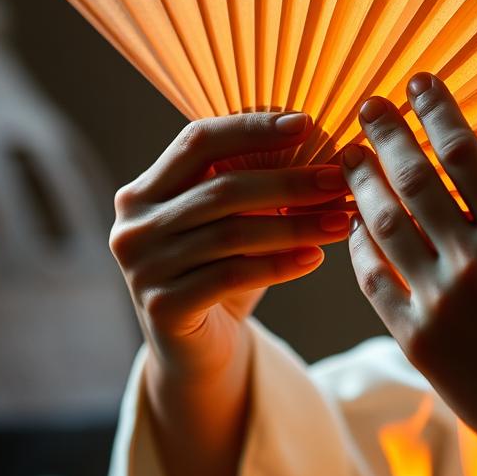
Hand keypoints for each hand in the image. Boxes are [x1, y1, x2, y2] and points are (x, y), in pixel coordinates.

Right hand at [109, 111, 350, 382]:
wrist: (195, 351)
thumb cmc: (220, 271)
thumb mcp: (230, 223)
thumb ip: (253, 184)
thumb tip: (322, 144)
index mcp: (145, 190)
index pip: (198, 140)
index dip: (252, 128)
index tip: (307, 124)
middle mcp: (135, 225)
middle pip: (221, 189)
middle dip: (289, 182)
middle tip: (339, 179)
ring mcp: (143, 268)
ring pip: (232, 234)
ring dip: (295, 224)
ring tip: (341, 220)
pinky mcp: (163, 307)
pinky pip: (232, 276)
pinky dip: (279, 264)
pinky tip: (315, 257)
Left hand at [341, 74, 476, 475]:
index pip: (464, 153)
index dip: (437, 111)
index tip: (419, 83)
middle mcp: (471, 261)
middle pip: (412, 180)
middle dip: (385, 134)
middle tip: (366, 105)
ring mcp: (439, 303)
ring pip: (384, 227)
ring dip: (361, 185)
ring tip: (348, 157)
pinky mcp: (419, 343)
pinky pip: (376, 286)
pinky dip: (361, 253)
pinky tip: (355, 230)